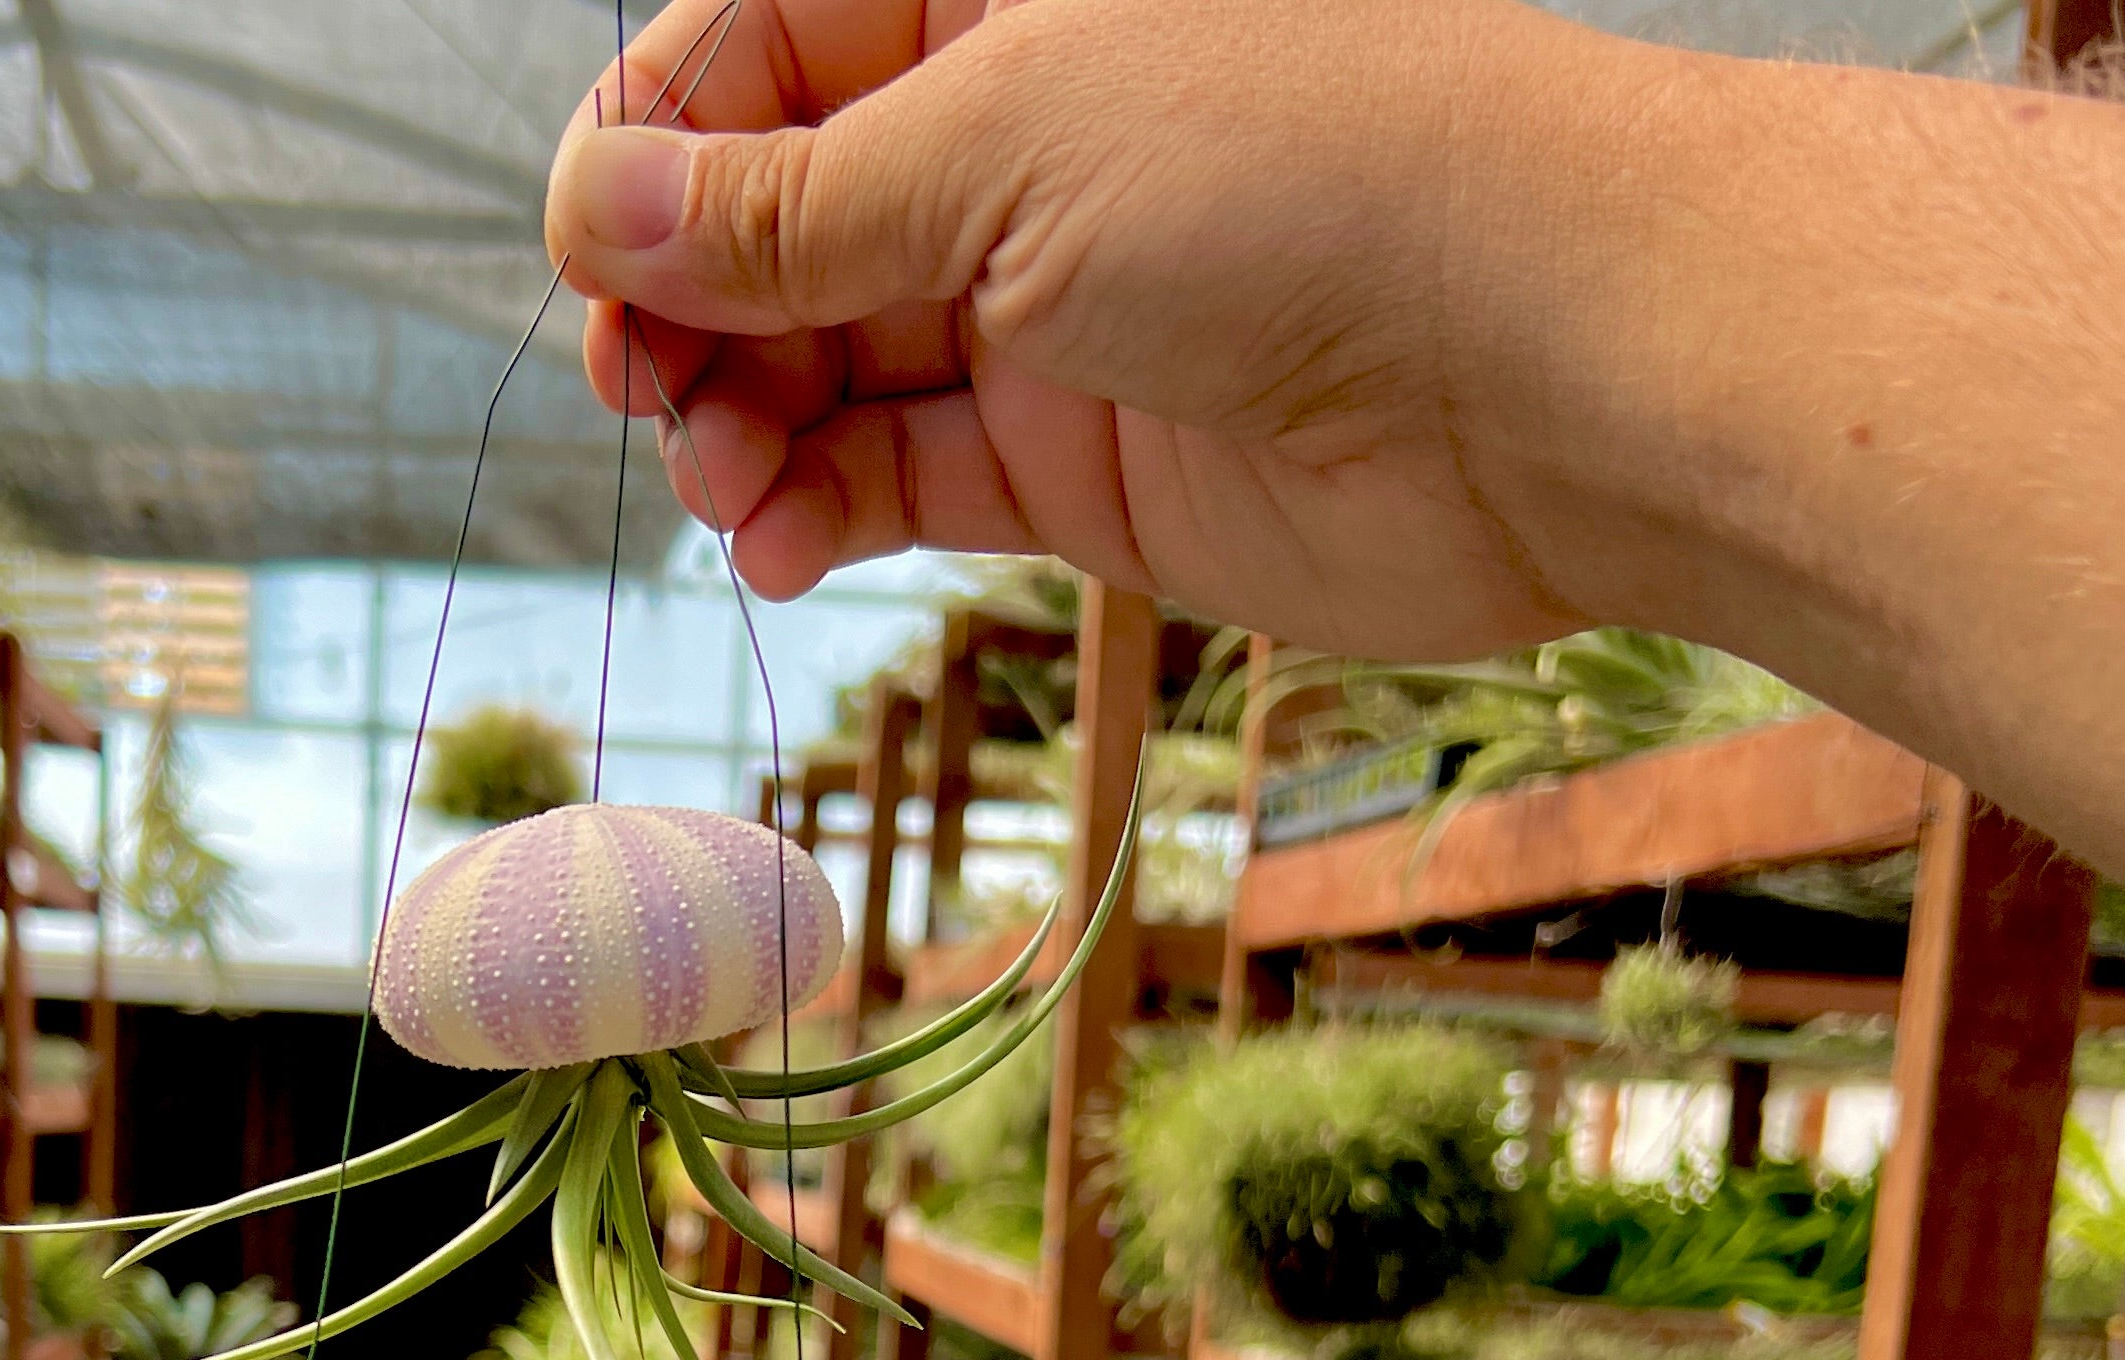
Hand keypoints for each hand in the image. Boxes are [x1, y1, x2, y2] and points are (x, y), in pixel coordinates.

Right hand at [543, 0, 1618, 658]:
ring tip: (721, 484)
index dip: (658, 150)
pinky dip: (822, 511)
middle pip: (777, 217)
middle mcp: (1017, 139)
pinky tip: (779, 544)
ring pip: (824, 361)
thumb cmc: (1309, 173)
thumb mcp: (1003, 147)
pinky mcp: (1076, 458)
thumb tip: (599, 206)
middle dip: (686, 305)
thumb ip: (792, 205)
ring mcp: (1045, 305)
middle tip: (641, 389)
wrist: (1536, 366)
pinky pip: (900, 476)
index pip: (764, 48)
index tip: (588, 252)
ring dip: (741, 426)